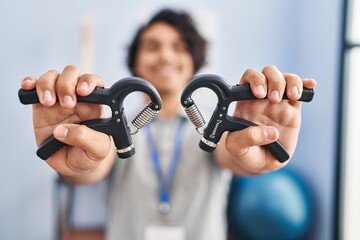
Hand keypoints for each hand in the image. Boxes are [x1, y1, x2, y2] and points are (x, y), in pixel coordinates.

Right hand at [21, 65, 115, 182]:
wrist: (73, 166)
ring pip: (52, 77)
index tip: (83, 91)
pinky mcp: (40, 107)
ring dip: (48, 84)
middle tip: (67, 104)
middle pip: (71, 73)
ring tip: (49, 103)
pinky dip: (30, 83)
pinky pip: (33, 88)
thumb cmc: (90, 154)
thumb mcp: (98, 150)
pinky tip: (29, 88)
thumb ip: (85, 138)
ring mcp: (58, 101)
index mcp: (94, 104)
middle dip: (67, 84)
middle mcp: (77, 98)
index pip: (94, 81)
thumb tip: (62, 130)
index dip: (89, 81)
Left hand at [215, 66, 316, 174]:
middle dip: (273, 80)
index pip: (248, 78)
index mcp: (244, 101)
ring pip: (286, 79)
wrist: (259, 162)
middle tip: (274, 98)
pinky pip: (301, 93)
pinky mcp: (292, 110)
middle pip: (268, 73)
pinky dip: (306, 85)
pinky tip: (310, 86)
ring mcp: (278, 103)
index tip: (259, 93)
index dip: (254, 80)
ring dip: (291, 82)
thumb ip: (248, 138)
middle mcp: (261, 98)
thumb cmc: (244, 152)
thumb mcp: (237, 148)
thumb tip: (271, 132)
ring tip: (292, 96)